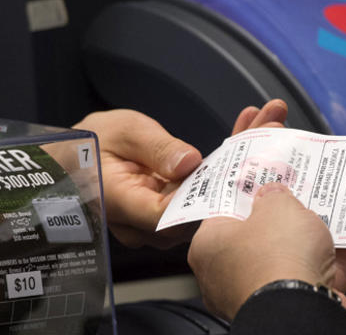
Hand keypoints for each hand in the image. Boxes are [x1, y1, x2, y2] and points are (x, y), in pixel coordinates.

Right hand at [73, 100, 287, 248]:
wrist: (75, 157)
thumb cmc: (91, 142)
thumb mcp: (122, 132)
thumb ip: (154, 149)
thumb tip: (188, 163)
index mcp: (124, 204)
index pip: (176, 214)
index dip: (214, 193)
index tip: (248, 162)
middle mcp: (144, 223)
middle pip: (200, 206)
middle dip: (240, 167)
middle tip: (271, 128)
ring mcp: (159, 221)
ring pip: (206, 201)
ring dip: (238, 163)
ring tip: (266, 123)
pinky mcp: (170, 211)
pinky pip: (201, 194)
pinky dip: (225, 167)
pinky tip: (248, 136)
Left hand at [189, 182, 339, 320]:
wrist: (302, 311)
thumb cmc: (274, 262)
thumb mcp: (276, 206)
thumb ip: (274, 195)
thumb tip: (275, 194)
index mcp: (210, 247)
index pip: (223, 212)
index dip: (245, 194)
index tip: (261, 182)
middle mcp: (229, 274)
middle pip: (259, 235)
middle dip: (282, 217)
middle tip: (298, 195)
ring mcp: (261, 292)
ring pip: (291, 257)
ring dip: (312, 237)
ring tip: (331, 212)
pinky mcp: (293, 306)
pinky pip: (316, 276)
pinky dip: (336, 259)